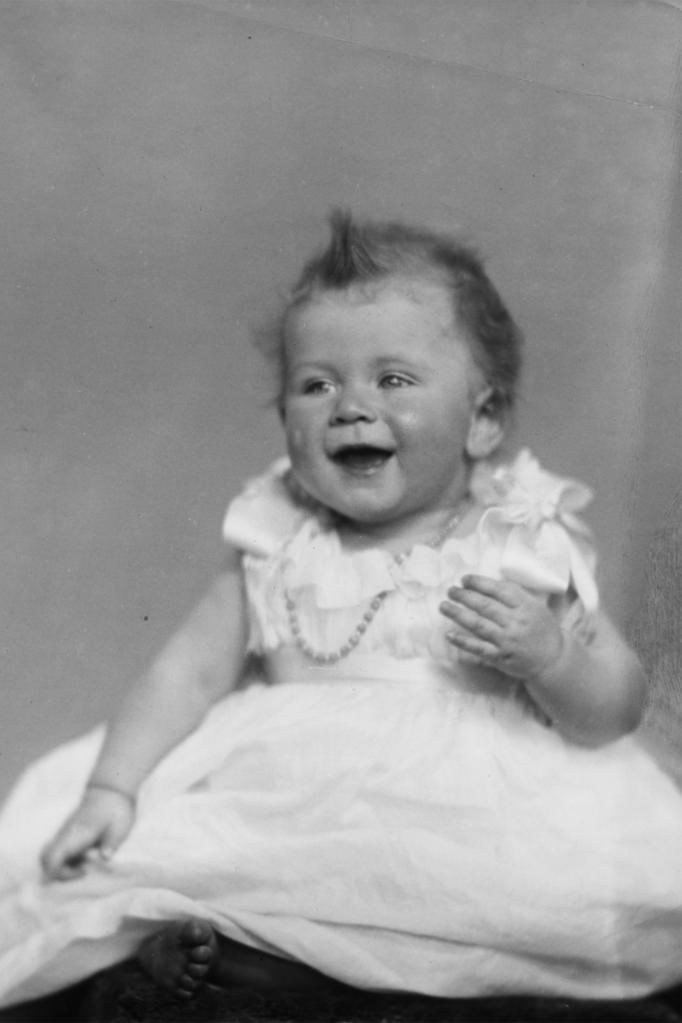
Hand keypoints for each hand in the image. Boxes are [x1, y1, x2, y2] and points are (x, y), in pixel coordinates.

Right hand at [40, 786, 135, 880]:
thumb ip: (111, 843)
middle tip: (83, 871)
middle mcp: (66, 834)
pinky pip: (60, 850)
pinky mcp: (69, 833)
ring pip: (51, 855)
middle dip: (59, 872)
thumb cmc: (116, 809)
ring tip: (86, 865)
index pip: (52, 858)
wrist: (111, 790)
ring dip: (64, 866)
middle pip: (45, 858)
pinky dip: (68, 860)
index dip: (61, 873)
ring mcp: (66, 833)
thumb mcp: (120, 827)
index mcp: (75, 834)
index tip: (84, 871)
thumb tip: (105, 857)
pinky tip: (88, 857)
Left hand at [440, 574, 563, 680]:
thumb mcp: (535, 606)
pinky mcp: (500, 657)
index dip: (479, 583)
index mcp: (526, 606)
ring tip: (444, 606)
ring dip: (458, 614)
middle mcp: (516, 622)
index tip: (464, 579)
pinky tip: (449, 635)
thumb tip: (487, 582)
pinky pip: (478, 648)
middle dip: (464, 596)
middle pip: (485, 606)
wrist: (553, 659)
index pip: (499, 590)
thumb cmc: (542, 628)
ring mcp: (507, 641)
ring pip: (478, 625)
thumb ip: (515, 595)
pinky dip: (462, 642)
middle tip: (450, 590)